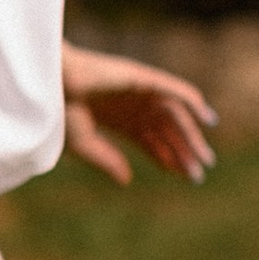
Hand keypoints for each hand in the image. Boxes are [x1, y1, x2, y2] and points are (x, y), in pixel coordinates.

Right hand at [59, 43, 217, 186]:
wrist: (50, 84)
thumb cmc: (58, 110)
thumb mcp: (83, 144)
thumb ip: (106, 160)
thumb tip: (128, 180)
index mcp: (115, 118)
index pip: (148, 139)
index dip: (166, 156)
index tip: (183, 175)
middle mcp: (130, 104)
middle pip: (164, 130)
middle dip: (182, 151)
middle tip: (199, 174)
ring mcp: (138, 91)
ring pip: (173, 115)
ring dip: (191, 135)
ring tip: (205, 159)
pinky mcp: (143, 79)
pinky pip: (174, 91)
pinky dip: (194, 102)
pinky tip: (209, 120)